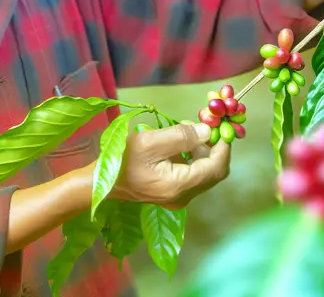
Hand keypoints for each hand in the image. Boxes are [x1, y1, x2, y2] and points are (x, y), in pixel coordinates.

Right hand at [109, 123, 229, 208]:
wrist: (101, 183)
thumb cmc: (123, 160)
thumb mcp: (151, 141)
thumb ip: (182, 136)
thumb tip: (206, 132)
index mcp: (180, 185)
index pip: (216, 167)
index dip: (223, 146)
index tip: (221, 125)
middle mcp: (184, 197)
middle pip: (214, 173)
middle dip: (214, 148)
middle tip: (206, 126)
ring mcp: (178, 198)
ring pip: (204, 174)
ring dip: (204, 152)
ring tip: (189, 131)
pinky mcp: (172, 194)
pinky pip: (193, 177)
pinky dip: (194, 159)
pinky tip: (181, 145)